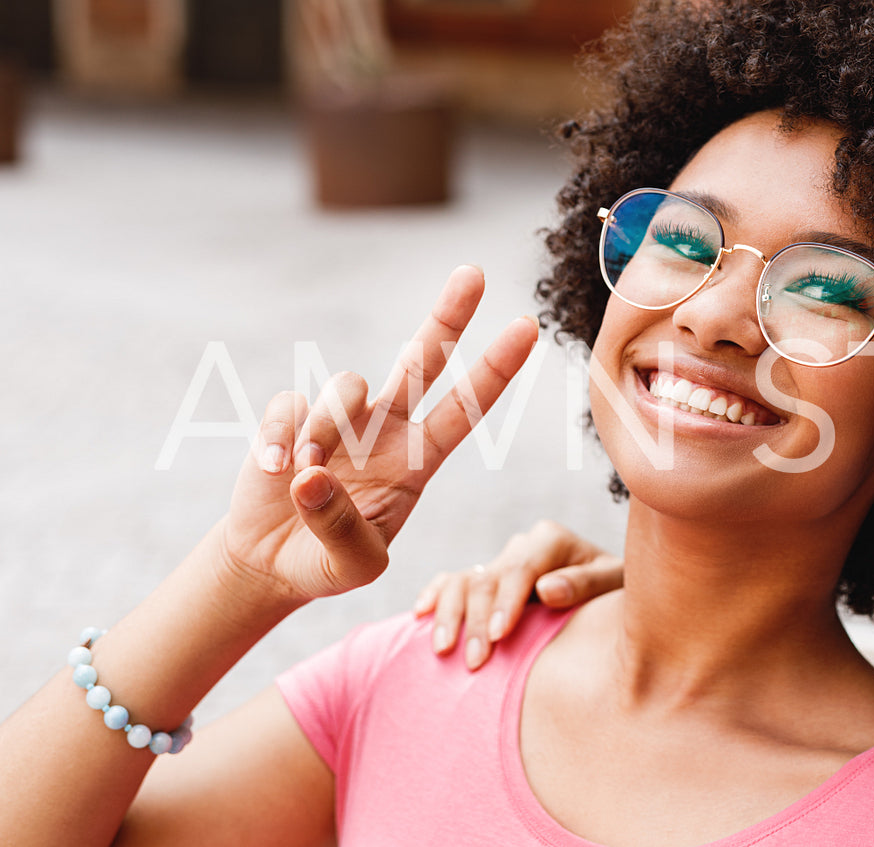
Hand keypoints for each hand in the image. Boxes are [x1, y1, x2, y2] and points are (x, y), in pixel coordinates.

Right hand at [219, 265, 537, 602]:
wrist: (272, 563)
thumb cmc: (328, 562)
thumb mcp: (353, 566)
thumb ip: (341, 529)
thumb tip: (311, 477)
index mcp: (419, 460)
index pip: (465, 407)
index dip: (495, 369)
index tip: (527, 328)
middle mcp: (386, 429)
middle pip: (422, 358)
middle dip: (448, 315)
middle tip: (473, 273)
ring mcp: (340, 419)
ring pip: (347, 386)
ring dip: (326, 430)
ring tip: (306, 476)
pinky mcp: (292, 418)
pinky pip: (290, 404)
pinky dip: (281, 437)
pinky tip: (274, 471)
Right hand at [413, 519, 623, 667]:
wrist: (610, 595)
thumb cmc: (616, 593)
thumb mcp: (615, 585)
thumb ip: (585, 584)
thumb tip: (547, 589)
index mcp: (552, 540)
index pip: (521, 569)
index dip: (506, 602)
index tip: (498, 635)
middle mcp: (521, 546)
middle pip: (487, 579)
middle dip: (476, 621)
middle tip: (474, 661)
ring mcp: (500, 562)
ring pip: (462, 580)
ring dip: (449, 614)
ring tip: (443, 650)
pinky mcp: (485, 579)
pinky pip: (451, 581)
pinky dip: (434, 596)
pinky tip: (420, 617)